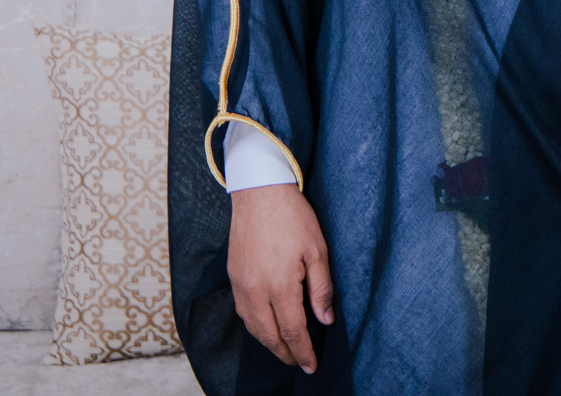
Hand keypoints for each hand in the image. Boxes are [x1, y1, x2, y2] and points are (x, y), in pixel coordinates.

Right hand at [227, 183, 333, 373]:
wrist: (259, 194)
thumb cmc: (294, 218)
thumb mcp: (318, 250)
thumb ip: (322, 288)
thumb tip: (326, 320)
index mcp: (280, 285)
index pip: (293, 331)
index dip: (303, 351)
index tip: (312, 365)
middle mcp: (256, 291)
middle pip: (269, 335)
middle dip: (285, 353)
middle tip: (300, 363)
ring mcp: (241, 285)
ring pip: (253, 327)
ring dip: (269, 343)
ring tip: (286, 350)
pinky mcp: (234, 277)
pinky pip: (244, 312)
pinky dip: (256, 326)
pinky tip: (267, 327)